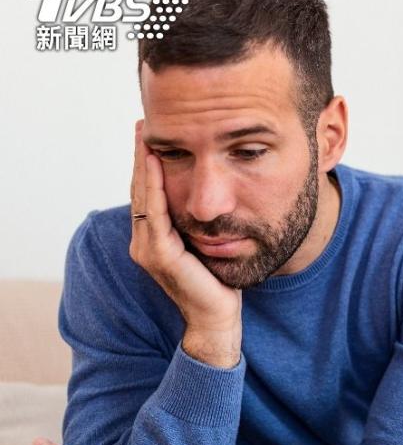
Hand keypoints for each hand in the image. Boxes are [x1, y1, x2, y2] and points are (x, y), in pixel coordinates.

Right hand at [129, 120, 241, 367]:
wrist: (219, 321)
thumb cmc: (219, 284)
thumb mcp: (211, 244)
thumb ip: (203, 222)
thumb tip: (218, 194)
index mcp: (156, 237)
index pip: (149, 191)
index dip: (149, 163)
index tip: (152, 133)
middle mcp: (145, 241)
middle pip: (141, 188)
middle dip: (142, 156)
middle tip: (143, 123)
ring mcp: (148, 249)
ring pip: (143, 196)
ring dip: (144, 164)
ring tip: (145, 135)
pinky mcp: (160, 256)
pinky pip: (154, 213)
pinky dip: (154, 186)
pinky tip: (156, 163)